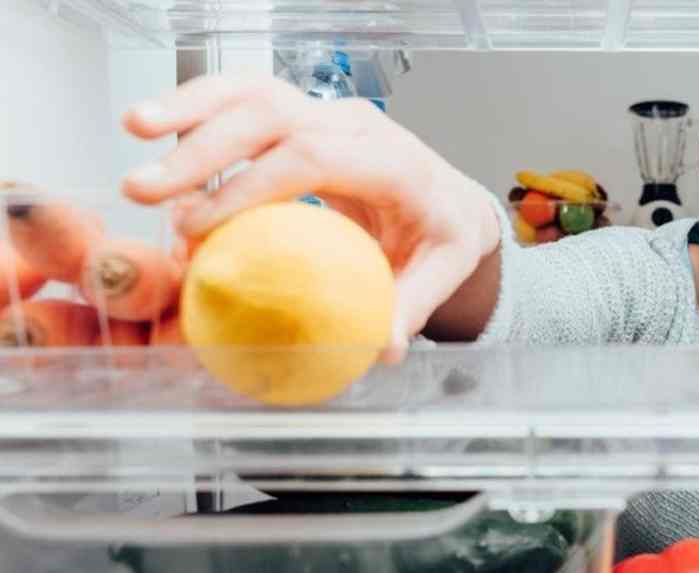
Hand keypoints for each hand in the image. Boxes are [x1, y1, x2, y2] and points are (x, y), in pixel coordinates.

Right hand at [121, 74, 500, 360]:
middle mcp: (359, 126)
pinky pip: (249, 99)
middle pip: (274, 116)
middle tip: (145, 190)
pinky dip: (201, 106)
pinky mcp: (306, 115)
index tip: (198, 225)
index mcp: (394, 162)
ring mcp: (330, 113)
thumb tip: (383, 348)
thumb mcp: (443, 271)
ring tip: (134, 128)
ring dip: (191, 108)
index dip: (251, 186)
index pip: (315, 157)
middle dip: (203, 148)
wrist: (451, 199)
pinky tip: (157, 125)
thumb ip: (412, 305)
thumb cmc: (442, 235)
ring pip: (255, 92)